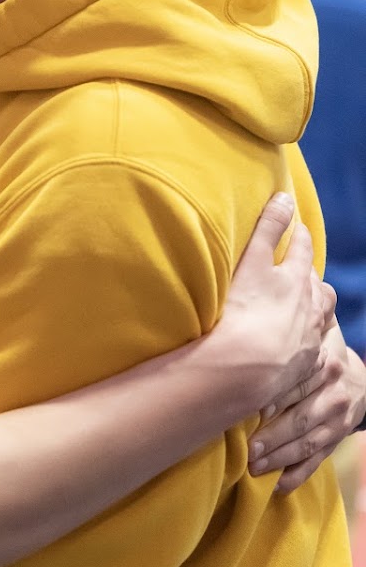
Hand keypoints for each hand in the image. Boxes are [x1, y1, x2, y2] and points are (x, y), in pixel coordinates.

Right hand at [213, 193, 329, 415]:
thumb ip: (268, 228)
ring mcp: (311, 340)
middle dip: (311, 278)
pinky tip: (302, 348)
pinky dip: (311, 344)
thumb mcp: (252, 261)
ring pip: (322, 320)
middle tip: (300, 273)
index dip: (299, 238)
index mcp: (298, 281)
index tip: (297, 229)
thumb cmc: (244, 311)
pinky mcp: (306, 368)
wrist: (246, 369)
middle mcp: (311, 309)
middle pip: (320, 288)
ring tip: (303, 309)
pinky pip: (316, 353)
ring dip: (315, 311)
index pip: (302, 252)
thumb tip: (285, 198)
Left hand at [251, 319, 365, 490]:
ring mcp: (336, 419)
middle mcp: (334, 392)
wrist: (359, 378)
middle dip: (276, 434)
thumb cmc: (320, 349)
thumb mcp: (316, 328)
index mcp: (326, 362)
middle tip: (249, 447)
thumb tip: (289, 286)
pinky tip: (279, 485)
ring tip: (255, 467)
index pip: (301, 381)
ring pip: (309, 441)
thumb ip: (300, 316)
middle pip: (304, 416)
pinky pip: (318, 459)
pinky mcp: (335, 439)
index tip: (255, 407)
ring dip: (282, 457)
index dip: (278, 395)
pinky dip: (299, 474)